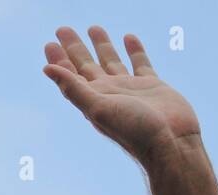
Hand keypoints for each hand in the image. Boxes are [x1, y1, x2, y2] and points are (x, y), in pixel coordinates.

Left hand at [42, 26, 200, 168]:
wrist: (170, 144)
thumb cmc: (134, 130)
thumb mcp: (98, 108)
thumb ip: (74, 88)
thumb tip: (47, 69)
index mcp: (93, 99)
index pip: (70, 76)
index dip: (59, 60)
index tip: (50, 43)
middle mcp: (109, 93)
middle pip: (87, 65)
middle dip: (74, 48)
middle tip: (62, 29)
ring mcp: (130, 89)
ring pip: (112, 61)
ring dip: (102, 46)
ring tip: (93, 28)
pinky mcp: (152, 86)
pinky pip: (140, 63)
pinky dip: (134, 50)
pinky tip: (128, 37)